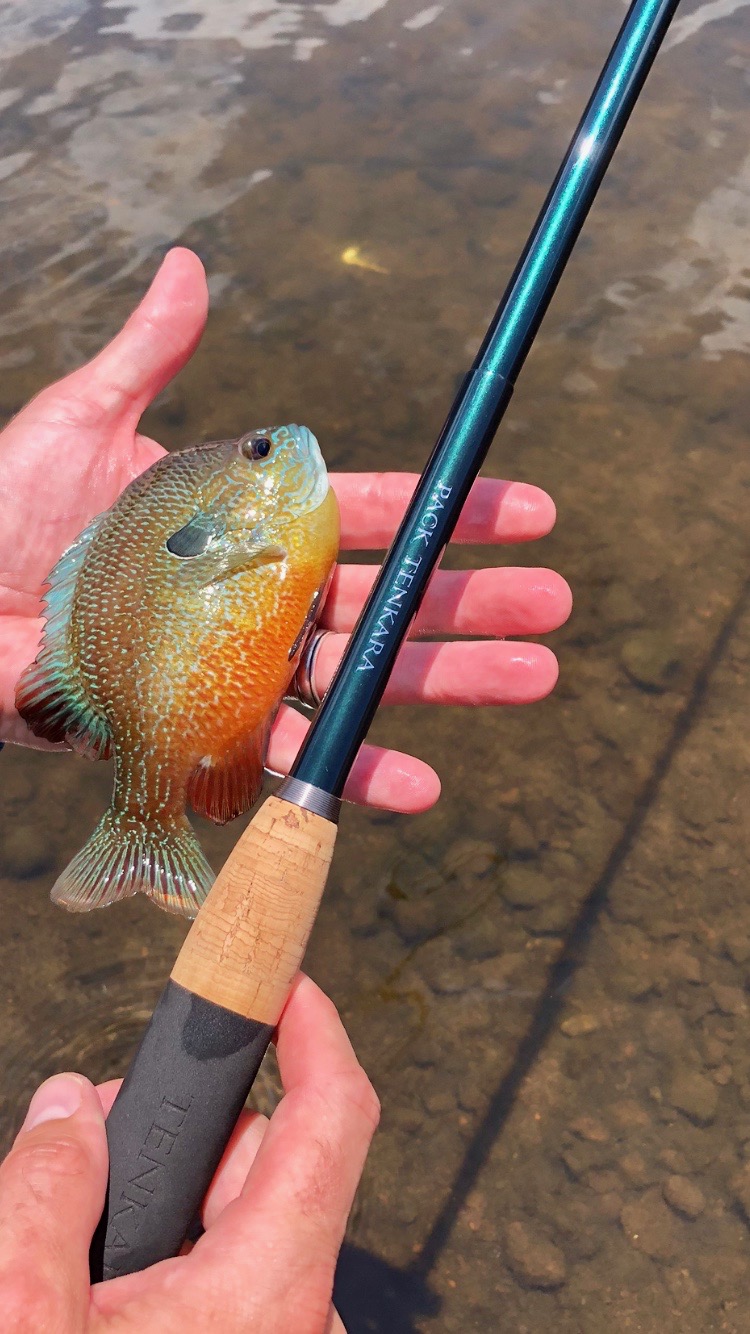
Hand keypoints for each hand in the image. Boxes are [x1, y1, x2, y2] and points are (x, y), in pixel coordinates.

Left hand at [0, 248, 570, 810]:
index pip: (366, 514)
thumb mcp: (80, 423)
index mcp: (243, 522)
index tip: (527, 511)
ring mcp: (232, 668)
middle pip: (382, 601)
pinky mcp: (196, 728)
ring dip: (445, 683)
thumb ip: (148, 357)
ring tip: (532, 680)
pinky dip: (352, 769)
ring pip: (357, 677)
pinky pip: (284, 752)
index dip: (447, 511)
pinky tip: (419, 781)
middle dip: (471, 603)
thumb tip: (189, 265)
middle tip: (554, 606)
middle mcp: (254, 600)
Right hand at [0, 976, 374, 1332]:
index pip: (334, 1114)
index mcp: (268, 1289)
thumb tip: (67, 1108)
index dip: (315, 1029)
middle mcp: (298, 1314)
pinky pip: (233, 1279)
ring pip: (243, 1225)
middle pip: (265, 1164)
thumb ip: (47, 1195)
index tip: (287, 982)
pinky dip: (178, 1257)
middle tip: (101, 1129)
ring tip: (87, 1227)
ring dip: (173, 1202)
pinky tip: (107, 1279)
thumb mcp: (27, 1313)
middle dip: (186, 1130)